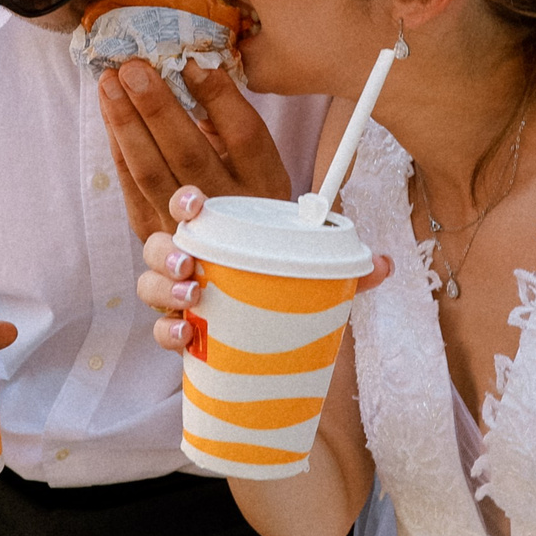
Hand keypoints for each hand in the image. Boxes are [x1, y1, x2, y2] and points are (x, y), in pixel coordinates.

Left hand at [98, 61, 290, 239]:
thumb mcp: (259, 165)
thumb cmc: (245, 198)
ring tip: (109, 83)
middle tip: (132, 66)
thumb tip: (193, 70)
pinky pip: (131, 188)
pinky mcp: (154, 236)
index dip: (217, 96)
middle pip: (189, 152)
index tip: (189, 60)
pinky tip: (109, 116)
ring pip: (150, 172)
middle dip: (156, 105)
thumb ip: (231, 123)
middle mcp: (228, 211)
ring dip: (125, 122)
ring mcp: (187, 229)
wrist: (232, 265)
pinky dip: (118, 148)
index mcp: (264, 185)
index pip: (245, 135)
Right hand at [137, 186, 393, 351]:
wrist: (266, 329)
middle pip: (158, 243)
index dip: (185, 200)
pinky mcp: (177, 327)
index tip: (196, 203)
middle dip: (164, 251)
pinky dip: (167, 332)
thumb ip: (344, 270)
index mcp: (218, 230)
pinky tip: (184, 335)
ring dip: (162, 290)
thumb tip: (386, 264)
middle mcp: (190, 255)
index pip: (191, 204)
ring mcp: (177, 292)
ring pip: (150, 283)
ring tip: (191, 298)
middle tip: (187, 264)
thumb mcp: (310, 271)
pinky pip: (160, 329)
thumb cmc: (280, 283)